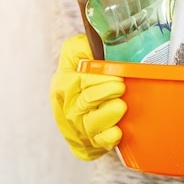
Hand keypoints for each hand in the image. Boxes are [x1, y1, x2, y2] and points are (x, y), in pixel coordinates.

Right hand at [50, 35, 126, 160]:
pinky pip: (96, 144)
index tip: (117, 77)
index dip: (97, 79)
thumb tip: (94, 39)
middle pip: (84, 103)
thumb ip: (81, 46)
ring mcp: (76, 128)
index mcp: (63, 84)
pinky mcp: (87, 145)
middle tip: (121, 88)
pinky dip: (107, 139)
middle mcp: (66, 107)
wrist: (83, 106)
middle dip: (104, 94)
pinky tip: (117, 132)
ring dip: (106, 116)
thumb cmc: (84, 76)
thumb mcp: (76, 54)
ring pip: (90, 124)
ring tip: (121, 107)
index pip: (78, 81)